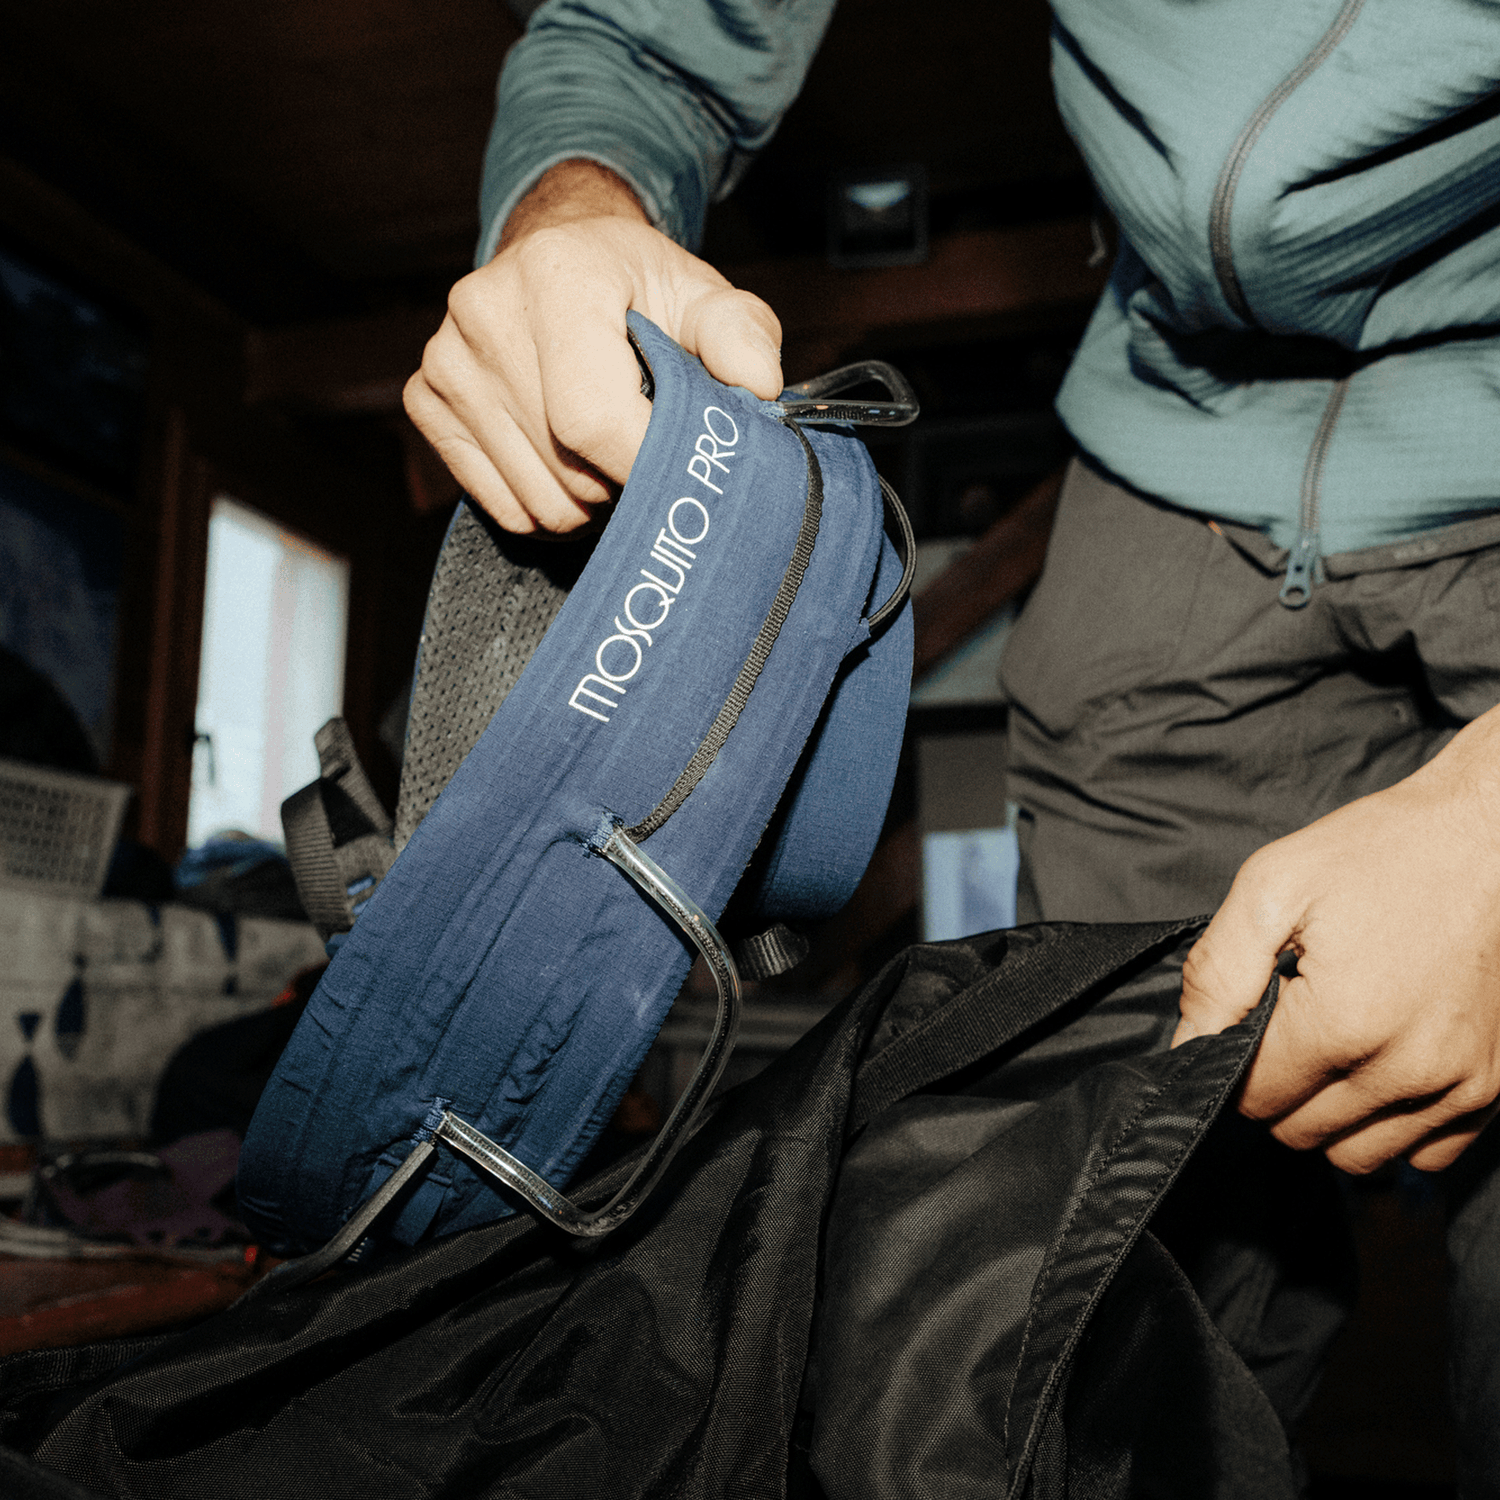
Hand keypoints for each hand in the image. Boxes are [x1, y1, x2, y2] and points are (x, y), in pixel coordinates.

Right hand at [403, 161, 783, 533]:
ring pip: (539, 502)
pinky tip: (566, 458)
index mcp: (557, 275)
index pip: (593, 419)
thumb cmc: (641, 291)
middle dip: (623, 480)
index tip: (678, 469)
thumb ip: (741, 335)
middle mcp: (484, 311)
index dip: (646, 464)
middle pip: (570, 471)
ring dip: (588, 499)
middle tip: (644, 442)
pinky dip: (546, 502)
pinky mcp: (425, 399)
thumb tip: (758, 385)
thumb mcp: (704, 299)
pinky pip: (502, 506)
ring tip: (605, 446)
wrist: (562, 259)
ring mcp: (446, 359)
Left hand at [1174, 705, 1499, 1173]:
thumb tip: (1186, 1046)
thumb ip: (1216, 975)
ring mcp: (1458, 1086)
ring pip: (1358, 1155)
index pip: (1253, 1099)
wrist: (1480, 836)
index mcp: (1342, 1024)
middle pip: (1300, 1133)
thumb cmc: (1373, 853)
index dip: (1234, 1063)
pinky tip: (1378, 1069)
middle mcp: (1406, 1070)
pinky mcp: (1492, 1087)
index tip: (1252, 1018)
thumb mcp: (1270, 888)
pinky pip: (1426, 1153)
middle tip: (1290, 1022)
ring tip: (1333, 1044)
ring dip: (1330, 1115)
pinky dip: (1392, 1127)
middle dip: (1277, 1088)